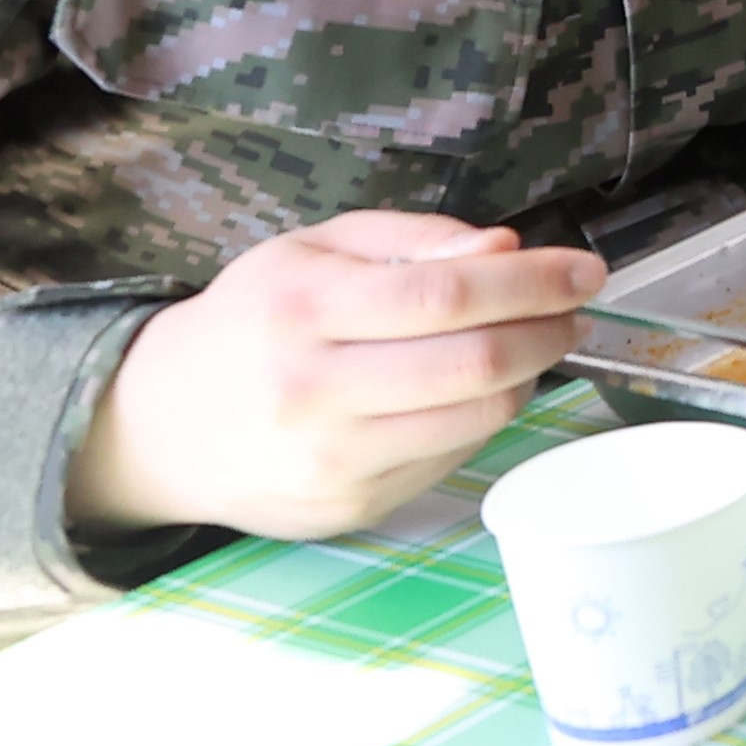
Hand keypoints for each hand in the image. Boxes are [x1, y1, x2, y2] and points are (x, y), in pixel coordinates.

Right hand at [68, 210, 603, 540]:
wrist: (162, 426)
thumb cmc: (253, 322)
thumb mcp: (315, 250)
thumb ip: (415, 239)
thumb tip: (504, 248)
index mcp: (302, 307)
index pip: (447, 293)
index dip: (533, 281)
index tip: (584, 270)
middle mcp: (311, 388)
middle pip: (473, 361)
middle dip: (547, 329)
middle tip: (574, 309)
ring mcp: (329, 458)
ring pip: (475, 416)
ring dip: (529, 375)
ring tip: (535, 343)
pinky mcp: (347, 505)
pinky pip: (451, 456)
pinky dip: (484, 417)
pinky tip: (478, 390)